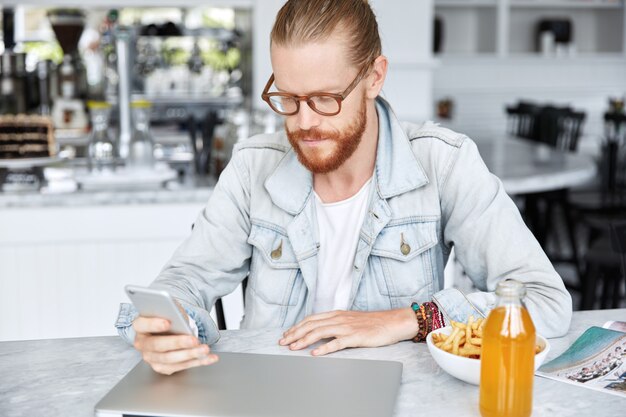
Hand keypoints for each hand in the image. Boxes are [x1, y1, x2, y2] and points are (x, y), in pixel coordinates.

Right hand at [132, 316, 218, 374]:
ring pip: (170, 359)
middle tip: (193, 340)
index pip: (143, 324)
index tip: (168, 322)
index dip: (154, 324)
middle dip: (177, 343)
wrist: (167, 331)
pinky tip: (210, 358)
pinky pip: (181, 366)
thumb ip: (171, 311)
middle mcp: (143, 344)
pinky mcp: (163, 367)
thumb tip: (178, 315)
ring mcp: (151, 358)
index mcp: (140, 326)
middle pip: (158, 346)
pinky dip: (198, 362)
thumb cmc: (167, 317)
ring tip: (204, 349)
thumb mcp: (169, 309)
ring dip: (190, 355)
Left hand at [278, 308, 418, 355]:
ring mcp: (346, 327)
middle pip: (311, 324)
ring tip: (293, 347)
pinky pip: (336, 343)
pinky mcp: (355, 337)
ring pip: (320, 332)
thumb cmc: (372, 323)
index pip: (311, 319)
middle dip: (295, 333)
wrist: (391, 322)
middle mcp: (339, 319)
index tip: (286, 334)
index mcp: (336, 314)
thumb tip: (320, 330)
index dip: (297, 326)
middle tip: (283, 342)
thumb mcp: (350, 320)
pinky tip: (315, 353)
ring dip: (304, 340)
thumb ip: (335, 323)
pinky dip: (324, 348)